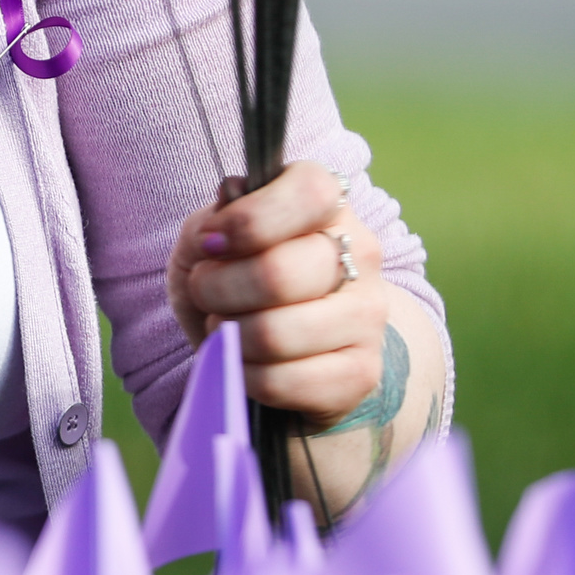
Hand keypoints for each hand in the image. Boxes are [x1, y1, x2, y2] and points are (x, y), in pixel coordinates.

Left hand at [165, 161, 390, 429]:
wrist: (287, 345)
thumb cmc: (241, 278)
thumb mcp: (212, 238)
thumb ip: (213, 222)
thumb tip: (221, 220)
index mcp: (329, 206)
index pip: (311, 193)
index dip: (249, 219)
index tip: (212, 242)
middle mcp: (361, 256)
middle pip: (279, 274)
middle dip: (217, 288)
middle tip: (206, 292)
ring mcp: (368, 316)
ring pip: (276, 334)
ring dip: (229, 335)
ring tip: (226, 327)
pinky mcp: (361, 373)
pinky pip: (281, 381)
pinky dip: (244, 375)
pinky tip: (246, 361)